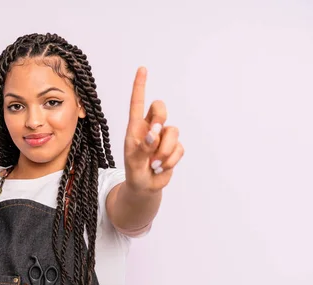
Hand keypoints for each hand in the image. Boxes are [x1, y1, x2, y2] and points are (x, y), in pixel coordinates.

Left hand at [123, 67, 183, 193]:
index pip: (137, 103)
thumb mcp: (133, 160)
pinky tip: (161, 168)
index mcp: (136, 127)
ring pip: (173, 131)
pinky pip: (179, 149)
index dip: (140, 86)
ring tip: (154, 164)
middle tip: (154, 135)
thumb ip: (143, 147)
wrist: (144, 187)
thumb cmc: (134, 170)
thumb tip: (155, 133)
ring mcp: (164, 137)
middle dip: (160, 118)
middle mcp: (151, 128)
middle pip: (160, 108)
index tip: (142, 69)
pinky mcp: (175, 148)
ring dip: (164, 151)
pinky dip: (170, 161)